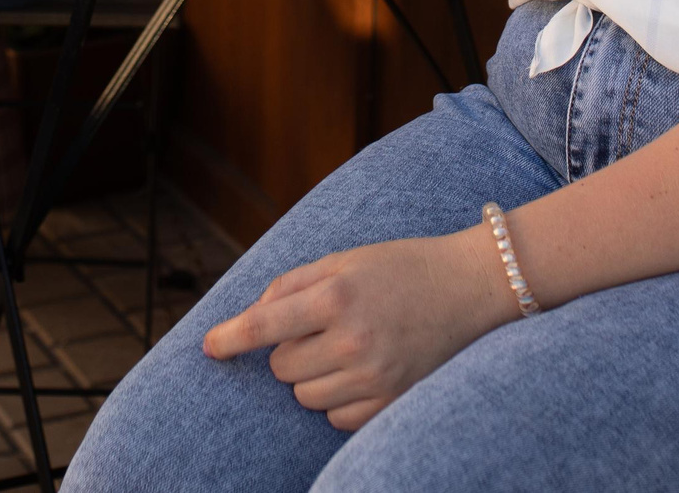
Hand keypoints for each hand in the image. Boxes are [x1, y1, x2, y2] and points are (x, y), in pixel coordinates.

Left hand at [201, 228, 517, 430]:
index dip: (228, 339)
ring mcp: (374, 377)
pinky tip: (361, 371)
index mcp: (335, 297)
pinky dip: (337, 399)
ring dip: (312, 376)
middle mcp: (352, 341)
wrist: (470, 288)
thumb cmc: (400, 268)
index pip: (263, 327)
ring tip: (346, 347)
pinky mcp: (391, 403)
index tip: (208, 348)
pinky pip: (335, 418)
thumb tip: (251, 317)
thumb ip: (291, 284)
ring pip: (305, 397)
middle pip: (281, 368)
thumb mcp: (344, 260)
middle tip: (322, 327)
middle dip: (291, 349)